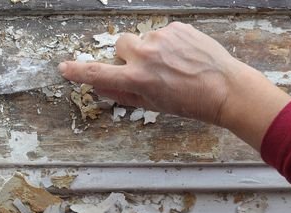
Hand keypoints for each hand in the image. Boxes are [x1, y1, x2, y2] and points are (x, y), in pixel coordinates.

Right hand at [59, 22, 290, 149]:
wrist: (226, 89)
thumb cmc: (190, 102)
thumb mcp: (152, 105)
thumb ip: (123, 94)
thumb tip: (102, 86)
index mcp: (136, 79)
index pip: (97, 74)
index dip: (77, 72)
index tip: (64, 68)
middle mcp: (145, 56)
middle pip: (120, 45)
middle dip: (127, 54)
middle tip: (145, 68)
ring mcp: (161, 39)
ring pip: (143, 39)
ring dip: (150, 49)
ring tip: (172, 64)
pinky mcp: (177, 28)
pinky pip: (162, 33)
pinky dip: (168, 43)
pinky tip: (183, 56)